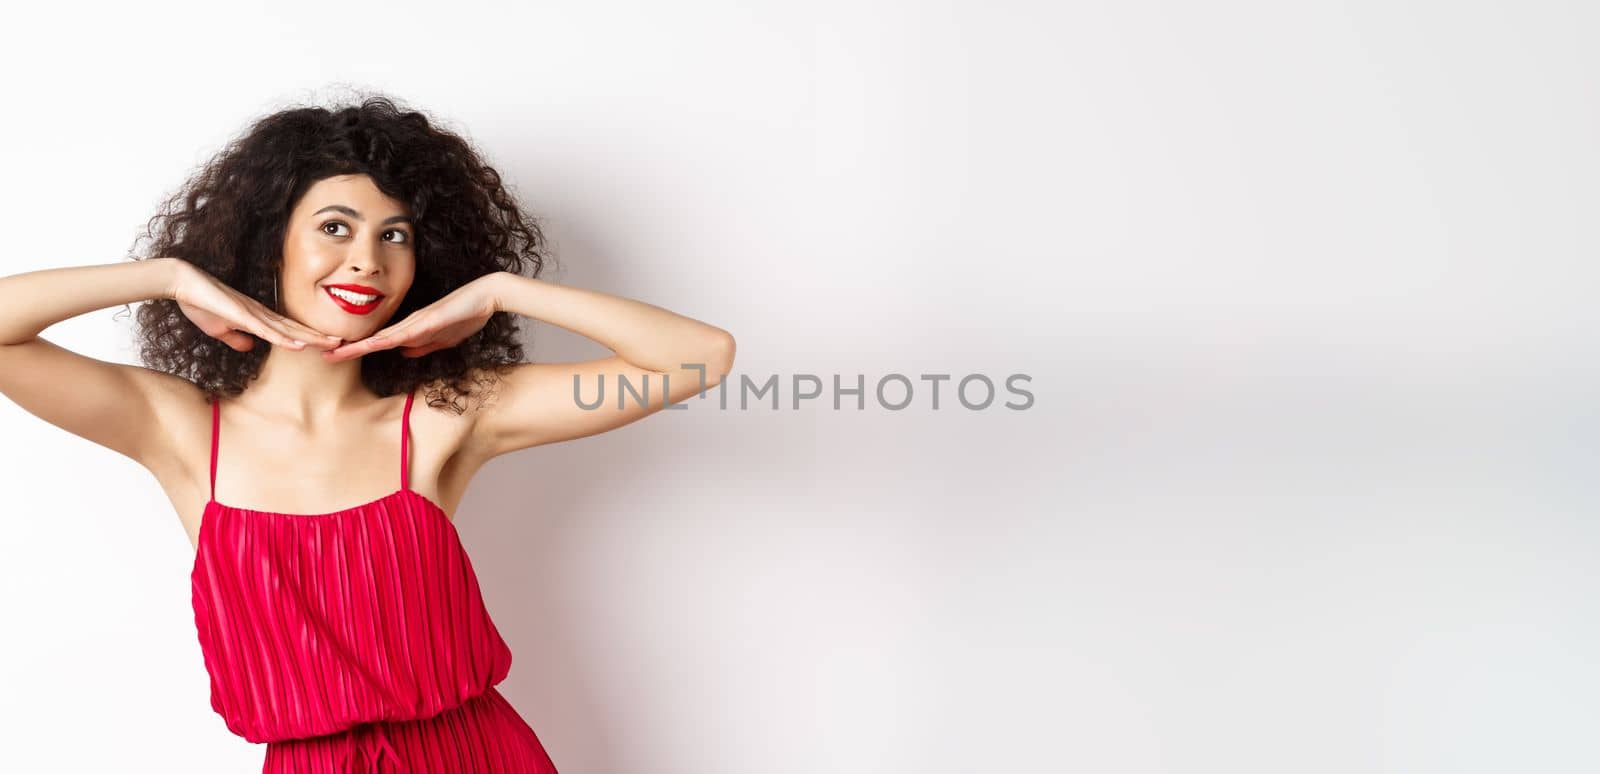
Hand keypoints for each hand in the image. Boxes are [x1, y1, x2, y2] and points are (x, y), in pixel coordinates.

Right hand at [169, 262, 343, 352]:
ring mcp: (252, 313)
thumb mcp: (219, 328)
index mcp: (257, 316)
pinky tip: (298, 345)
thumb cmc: (198, 303)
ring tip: (332, 343)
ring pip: (287, 329)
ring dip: (310, 338)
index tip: (327, 344)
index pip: (288, 329)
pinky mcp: (241, 314)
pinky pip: (266, 330)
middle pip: (295, 328)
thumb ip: (236, 338)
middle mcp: (260, 313)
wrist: (180, 282)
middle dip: (319, 336)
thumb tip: (249, 348)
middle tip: (343, 342)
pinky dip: (283, 338)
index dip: (308, 337)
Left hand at [322, 274, 501, 362]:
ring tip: (338, 353)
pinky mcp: (430, 319)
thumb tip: (402, 354)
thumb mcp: (443, 338)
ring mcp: (418, 320)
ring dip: (361, 345)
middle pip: (374, 339)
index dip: (358, 350)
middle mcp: (409, 323)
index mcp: (412, 329)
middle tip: (324, 356)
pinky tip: (375, 345)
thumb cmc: (467, 313)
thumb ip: (423, 346)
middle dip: (349, 348)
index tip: (337, 357)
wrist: (487, 295)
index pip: (379, 343)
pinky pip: (406, 332)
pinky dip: (388, 340)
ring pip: (383, 336)